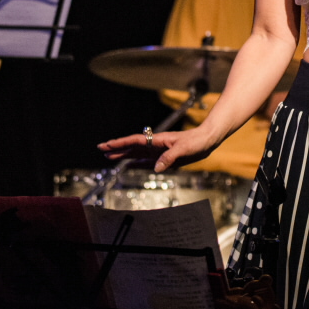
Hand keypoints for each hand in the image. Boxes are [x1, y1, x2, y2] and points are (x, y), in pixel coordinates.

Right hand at [98, 126, 218, 172]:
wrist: (207, 140)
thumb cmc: (196, 141)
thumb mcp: (183, 149)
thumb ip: (169, 158)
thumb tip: (155, 168)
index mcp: (157, 140)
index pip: (134, 141)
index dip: (120, 144)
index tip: (106, 145)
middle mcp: (155, 145)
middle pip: (132, 147)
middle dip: (117, 148)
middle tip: (101, 150)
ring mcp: (159, 151)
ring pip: (137, 153)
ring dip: (124, 155)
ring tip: (110, 158)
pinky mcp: (164, 157)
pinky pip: (147, 161)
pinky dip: (137, 163)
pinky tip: (130, 166)